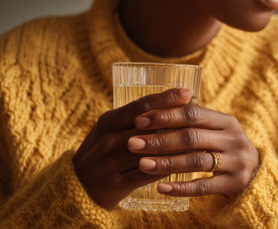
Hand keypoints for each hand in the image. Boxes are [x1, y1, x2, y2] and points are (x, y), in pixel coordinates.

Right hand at [73, 88, 190, 209]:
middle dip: (177, 121)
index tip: (187, 91)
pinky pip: (148, 174)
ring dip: (176, 145)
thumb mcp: (110, 130)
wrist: (76, 186)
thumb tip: (168, 103)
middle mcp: (108, 140)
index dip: (165, 98)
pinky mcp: (115, 185)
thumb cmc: (102, 152)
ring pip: (151, 151)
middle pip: (149, 127)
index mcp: (107, 122)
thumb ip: (133, 119)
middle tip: (201, 116)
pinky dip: (167, 168)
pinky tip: (184, 164)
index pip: (141, 106)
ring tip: (199, 139)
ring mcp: (110, 163)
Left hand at [127, 103, 259, 198]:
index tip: (139, 121)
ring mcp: (236, 162)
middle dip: (159, 139)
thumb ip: (193, 121)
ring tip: (142, 164)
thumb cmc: (224, 149)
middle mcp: (233, 139)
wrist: (255, 175)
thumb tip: (152, 108)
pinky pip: (203, 186)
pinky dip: (181, 187)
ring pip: (196, 160)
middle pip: (192, 136)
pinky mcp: (234, 183)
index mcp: (226, 121)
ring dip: (166, 162)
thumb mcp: (216, 130)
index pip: (192, 113)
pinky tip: (161, 188)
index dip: (165, 116)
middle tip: (133, 143)